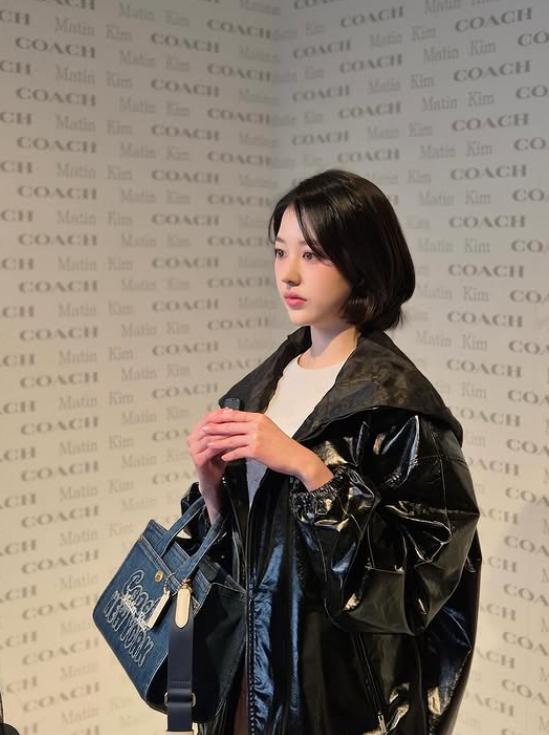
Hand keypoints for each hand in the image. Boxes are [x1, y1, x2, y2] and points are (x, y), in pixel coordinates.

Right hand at [186, 410, 228, 517]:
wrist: (212, 478)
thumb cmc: (217, 459)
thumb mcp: (222, 441)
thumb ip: (224, 429)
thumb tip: (235, 415)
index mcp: (196, 432)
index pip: (207, 417)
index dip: (219, 413)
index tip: (232, 411)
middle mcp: (192, 439)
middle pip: (208, 425)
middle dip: (223, 422)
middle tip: (236, 420)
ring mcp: (193, 449)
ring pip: (210, 436)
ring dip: (224, 433)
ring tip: (236, 431)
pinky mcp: (197, 459)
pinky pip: (211, 448)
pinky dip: (222, 444)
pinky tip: (231, 443)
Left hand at [199, 408, 333, 490]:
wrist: (295, 457)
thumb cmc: (282, 445)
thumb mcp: (268, 429)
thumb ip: (254, 425)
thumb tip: (239, 424)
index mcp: (258, 418)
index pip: (235, 415)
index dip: (220, 417)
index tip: (210, 419)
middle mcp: (256, 425)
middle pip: (230, 425)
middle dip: (215, 428)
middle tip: (203, 429)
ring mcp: (256, 437)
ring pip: (231, 439)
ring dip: (218, 442)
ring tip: (208, 444)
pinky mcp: (256, 450)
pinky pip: (238, 452)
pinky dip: (229, 455)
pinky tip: (223, 458)